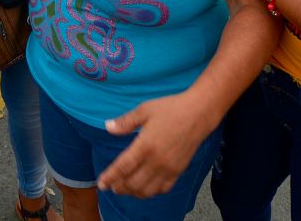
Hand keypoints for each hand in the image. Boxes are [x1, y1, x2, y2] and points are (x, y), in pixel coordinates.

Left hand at [98, 92, 217, 197]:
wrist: (199, 113)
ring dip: (134, 192)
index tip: (101, 183)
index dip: (110, 177)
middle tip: (112, 185)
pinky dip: (151, 191)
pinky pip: (163, 189)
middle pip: (133, 183)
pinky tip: (146, 186)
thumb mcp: (145, 110)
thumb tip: (108, 126)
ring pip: (147, 190)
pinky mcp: (179, 170)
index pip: (123, 167)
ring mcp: (169, 168)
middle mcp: (156, 160)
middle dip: (120, 187)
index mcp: (145, 145)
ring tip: (126, 188)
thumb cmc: (171, 108)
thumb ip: (125, 122)